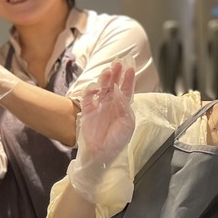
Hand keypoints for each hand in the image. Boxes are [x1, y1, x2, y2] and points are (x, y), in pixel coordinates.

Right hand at [66, 61, 135, 201]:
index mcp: (123, 107)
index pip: (126, 89)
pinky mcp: (87, 110)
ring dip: (104, 79)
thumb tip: (120, 93)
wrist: (102, 153)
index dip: (128, 79)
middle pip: (113, 84)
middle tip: (118, 63)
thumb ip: (125, 107)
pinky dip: (91, 90)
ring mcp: (99, 106)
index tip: (130, 68)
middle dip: (116, 74)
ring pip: (101, 88)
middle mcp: (111, 103)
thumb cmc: (117, 141)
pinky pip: (88, 97)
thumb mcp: (127, 124)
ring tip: (108, 72)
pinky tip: (96, 87)